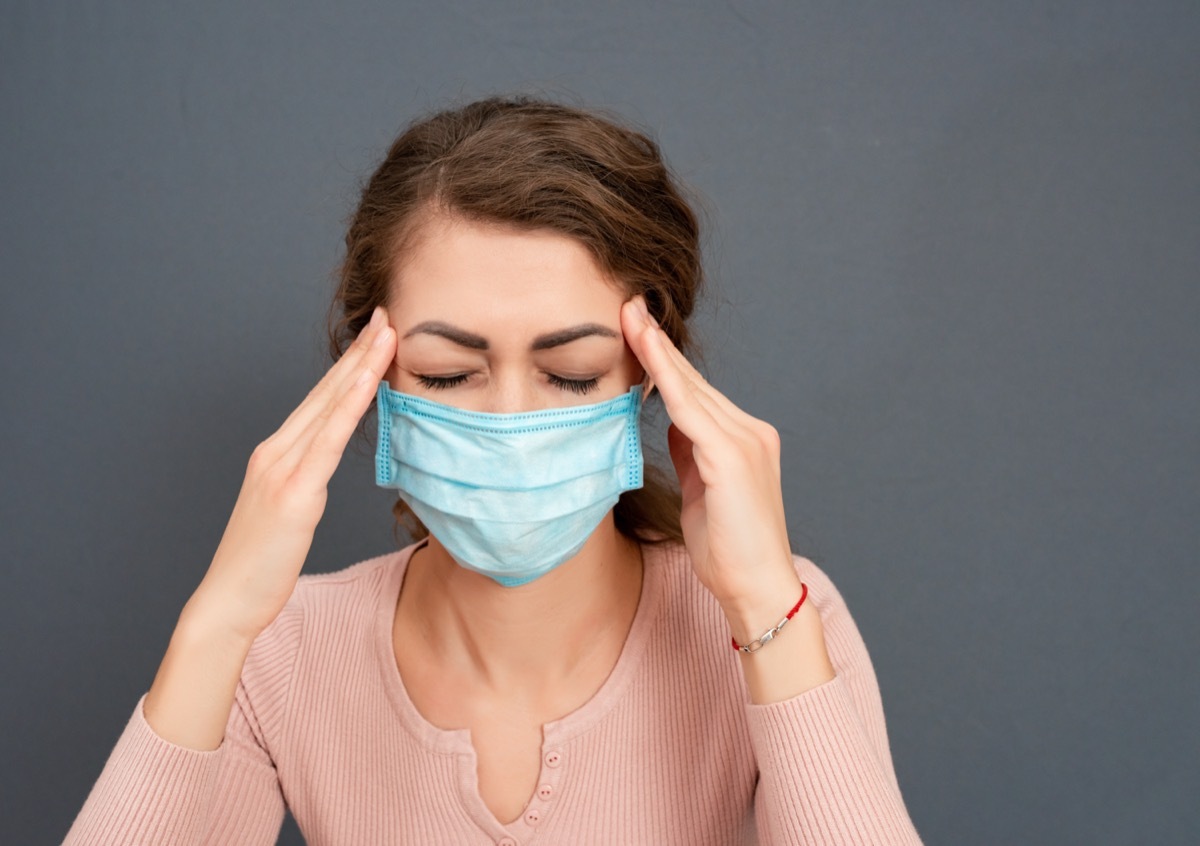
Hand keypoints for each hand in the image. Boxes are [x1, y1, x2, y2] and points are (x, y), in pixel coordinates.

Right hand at [188, 307, 396, 640]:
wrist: (228, 601)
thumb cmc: (261, 563)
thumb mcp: (289, 510)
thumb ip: (306, 480)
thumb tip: (328, 465)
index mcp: (276, 454)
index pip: (321, 400)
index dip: (349, 365)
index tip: (376, 336)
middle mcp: (276, 452)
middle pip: (326, 392)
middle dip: (359, 352)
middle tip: (387, 316)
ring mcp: (282, 469)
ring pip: (329, 408)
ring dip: (360, 368)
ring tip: (387, 336)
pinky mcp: (293, 493)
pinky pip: (328, 442)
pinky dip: (350, 408)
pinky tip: (369, 385)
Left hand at [620, 297, 802, 639]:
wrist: (756, 590)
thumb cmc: (728, 551)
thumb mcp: (701, 493)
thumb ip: (690, 454)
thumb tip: (670, 424)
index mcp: (744, 441)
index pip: (697, 393)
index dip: (665, 360)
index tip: (636, 327)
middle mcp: (751, 432)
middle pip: (695, 381)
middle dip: (658, 342)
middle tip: (627, 305)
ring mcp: (747, 441)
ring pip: (692, 388)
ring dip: (658, 350)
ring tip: (630, 316)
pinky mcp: (734, 457)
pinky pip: (691, 409)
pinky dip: (667, 378)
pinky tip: (647, 353)